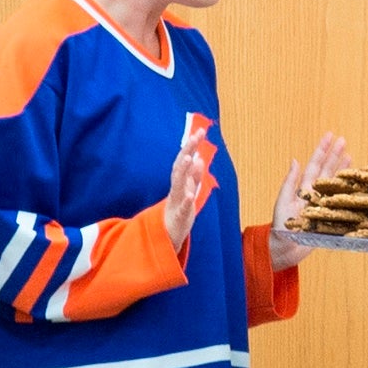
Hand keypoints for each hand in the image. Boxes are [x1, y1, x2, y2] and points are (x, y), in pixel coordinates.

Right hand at [163, 127, 207, 250]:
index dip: (192, 145)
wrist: (167, 238)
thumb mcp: (188, 191)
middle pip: (180, 166)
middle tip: (195, 136)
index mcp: (180, 182)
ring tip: (190, 157)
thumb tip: (199, 158)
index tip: (200, 130)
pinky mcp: (178, 218)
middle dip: (188, 151)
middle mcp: (176, 189)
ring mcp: (176, 202)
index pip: (185, 160)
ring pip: (178, 184)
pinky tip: (191, 195)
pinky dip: (186, 202)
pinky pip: (182, 209)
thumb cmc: (179, 213)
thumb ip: (194, 176)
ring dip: (183, 171)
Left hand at [268, 132, 350, 269]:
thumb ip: (290, 182)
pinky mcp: (330, 217)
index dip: (323, 150)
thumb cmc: (280, 227)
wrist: (284, 248)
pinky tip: (355, 185)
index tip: (330, 136)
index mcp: (304, 189)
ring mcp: (324, 205)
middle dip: (335, 155)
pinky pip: (341, 201)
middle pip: (328, 171)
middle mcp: (315, 194)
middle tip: (344, 141)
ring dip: (342, 170)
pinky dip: (349, 192)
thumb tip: (294, 160)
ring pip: (335, 184)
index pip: (315, 165)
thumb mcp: (282, 201)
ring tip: (350, 156)